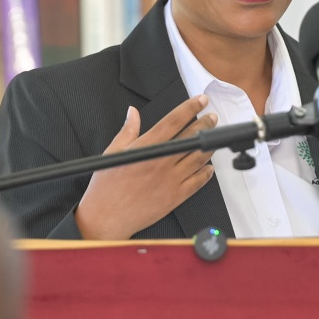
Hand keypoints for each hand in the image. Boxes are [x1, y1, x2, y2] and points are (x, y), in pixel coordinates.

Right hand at [74, 95, 217, 238]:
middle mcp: (161, 162)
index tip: (201, 100)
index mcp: (146, 148)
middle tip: (212, 118)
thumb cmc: (106, 187)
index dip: (190, 108)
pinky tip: (208, 167)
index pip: (173, 121)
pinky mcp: (175, 197)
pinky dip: (206, 173)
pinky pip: (198, 182)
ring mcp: (171, 180)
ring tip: (212, 139)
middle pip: (191, 137)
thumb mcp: (113, 153)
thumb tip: (133, 113)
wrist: (106, 218)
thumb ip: (128, 131)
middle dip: (205, 124)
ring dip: (208, 146)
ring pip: (198, 158)